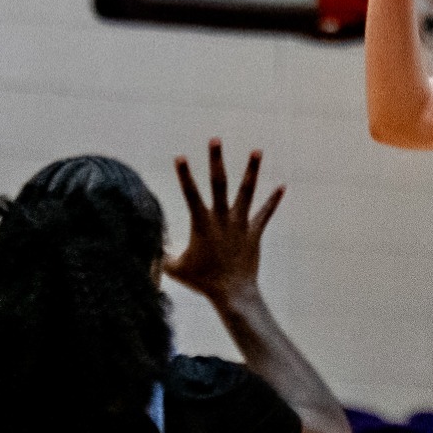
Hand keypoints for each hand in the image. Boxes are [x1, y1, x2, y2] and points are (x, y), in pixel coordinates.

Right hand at [165, 140, 283, 303]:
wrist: (232, 293)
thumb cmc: (202, 282)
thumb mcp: (176, 269)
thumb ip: (163, 256)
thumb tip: (149, 251)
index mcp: (201, 223)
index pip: (190, 193)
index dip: (184, 175)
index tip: (180, 156)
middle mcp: (222, 218)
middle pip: (219, 183)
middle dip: (216, 160)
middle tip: (215, 139)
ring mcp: (240, 224)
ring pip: (246, 191)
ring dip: (252, 170)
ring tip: (257, 150)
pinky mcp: (254, 233)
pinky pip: (265, 214)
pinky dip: (273, 200)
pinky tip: (282, 186)